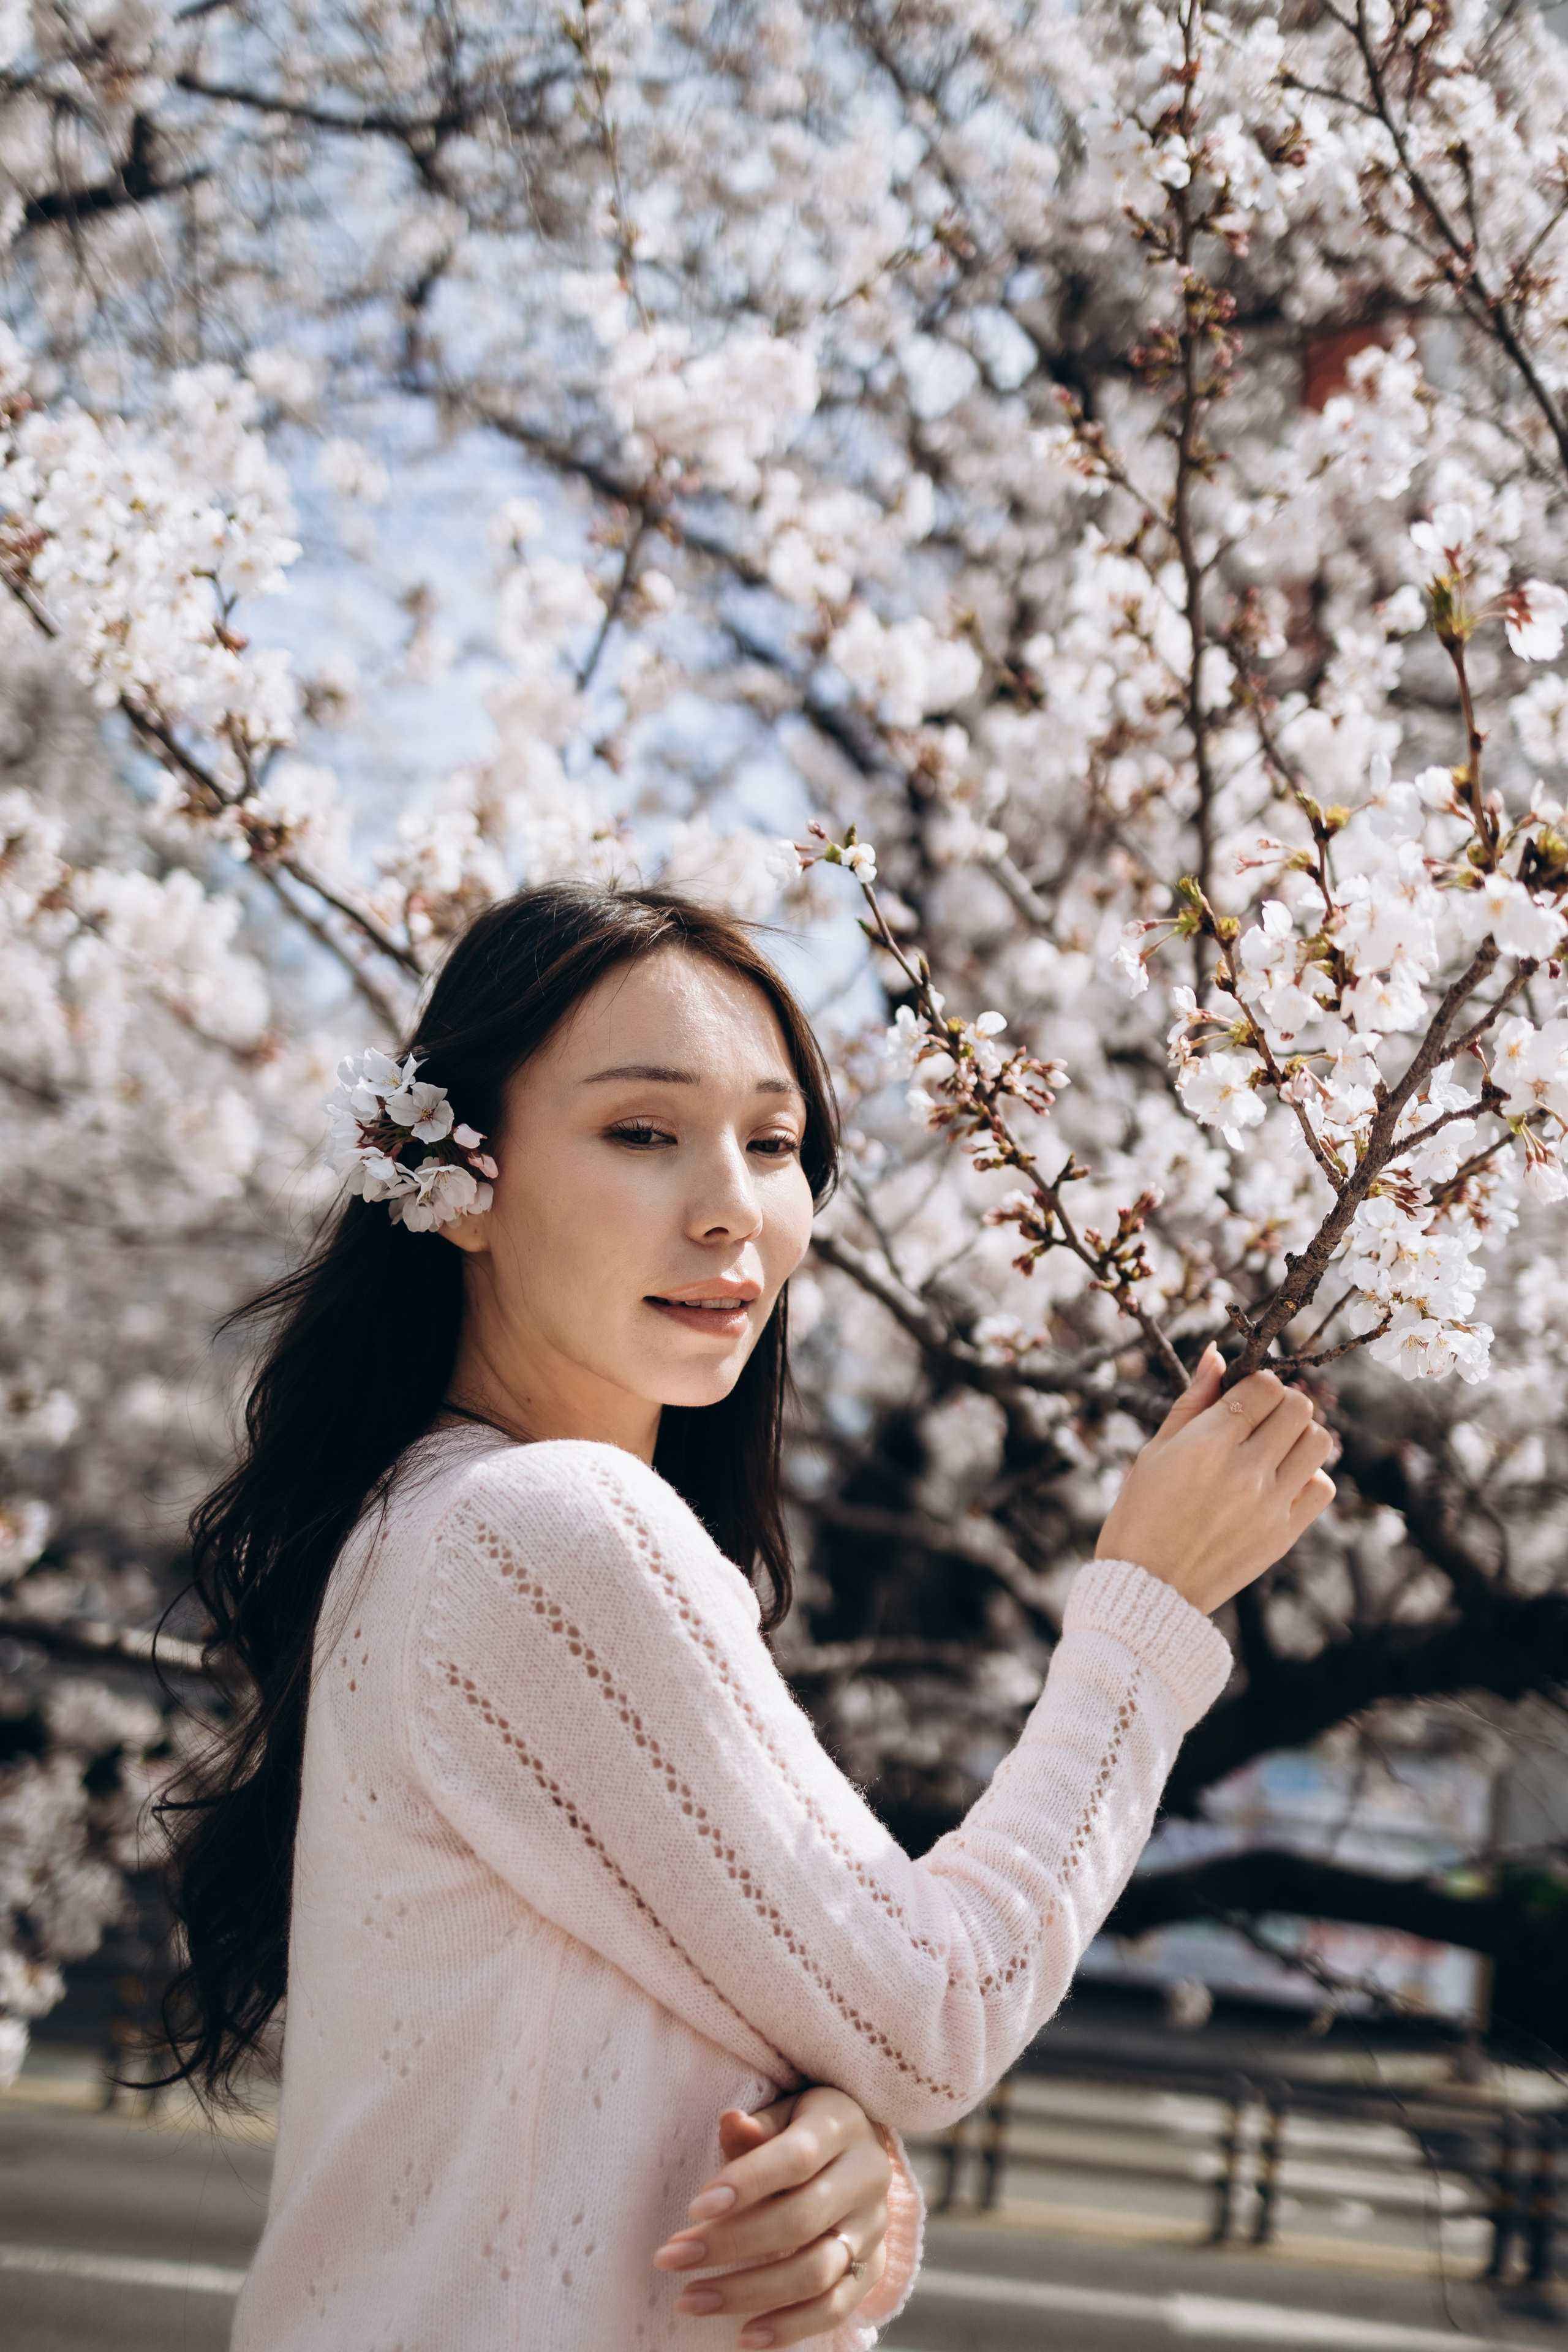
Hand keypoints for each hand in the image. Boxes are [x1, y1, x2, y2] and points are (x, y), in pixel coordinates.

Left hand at [652, 2084, 891, 2347]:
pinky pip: (834, 2308)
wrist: (857, 2154)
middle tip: (671, 2257)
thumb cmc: (802, 2129)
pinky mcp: (872, 2270)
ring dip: (747, 2292)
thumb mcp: (783, 2113)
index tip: (693, 2209)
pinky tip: (744, 2336)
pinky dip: (789, 2327)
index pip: (796, 2158)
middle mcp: (867, 2177)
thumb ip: (757, 2126)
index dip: (746, 2182)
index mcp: (843, 2126)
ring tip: (690, 2299)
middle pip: (800, 2220)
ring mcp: (872, 2228)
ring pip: (814, 2272)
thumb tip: (730, 2121)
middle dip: (730, 2243)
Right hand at [1095, 1345, 1335, 1613]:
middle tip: (1260, 1420)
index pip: (1262, 1387)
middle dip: (1281, 1405)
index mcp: (1206, 1445)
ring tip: (1274, 1450)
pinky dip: (1308, 1478)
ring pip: (1319, 1442)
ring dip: (1300, 1437)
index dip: (1256, 1383)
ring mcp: (1269, 1504)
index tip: (1244, 1396)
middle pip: (1298, 1408)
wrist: (1147, 1590)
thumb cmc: (1140, 1515)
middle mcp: (1244, 1471)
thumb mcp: (1154, 1452)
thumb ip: (1192, 1402)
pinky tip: (1280, 1483)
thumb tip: (1216, 1355)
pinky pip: (1322, 1488)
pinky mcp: (1284, 1534)